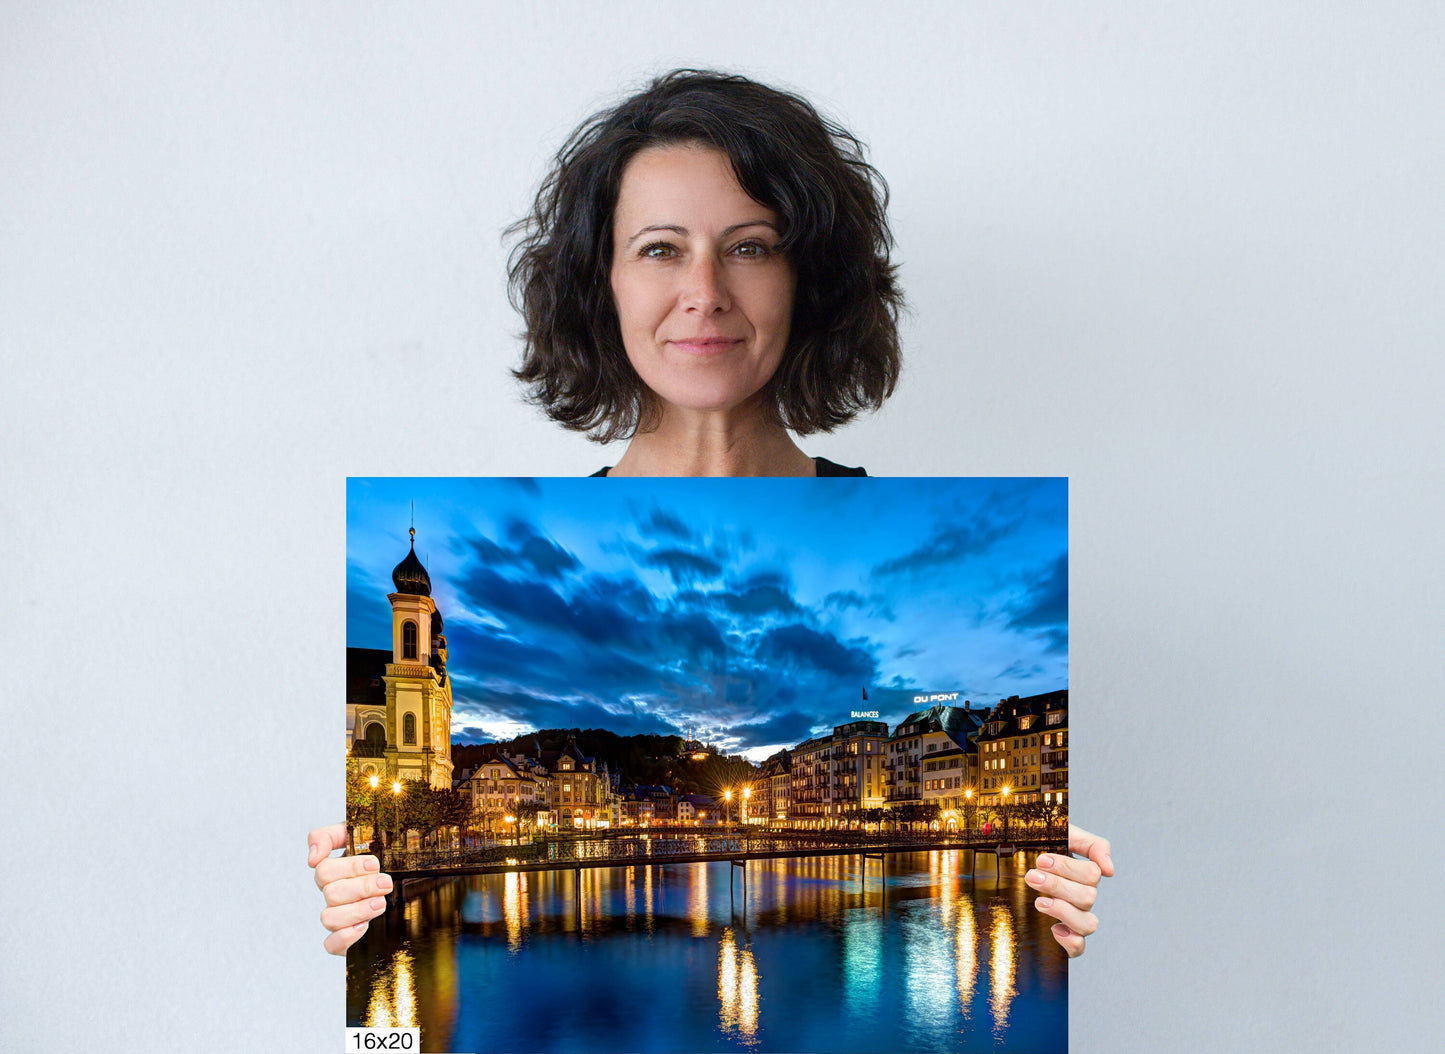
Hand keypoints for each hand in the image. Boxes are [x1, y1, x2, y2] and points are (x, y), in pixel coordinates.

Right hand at [308, 823, 391, 954]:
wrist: (413, 881)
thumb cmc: (386, 854)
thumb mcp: (363, 834)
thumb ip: (330, 835)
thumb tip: (313, 857)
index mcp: (336, 871)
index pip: (324, 870)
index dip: (349, 867)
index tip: (375, 864)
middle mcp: (335, 894)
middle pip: (330, 894)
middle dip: (362, 887)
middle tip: (385, 883)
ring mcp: (340, 917)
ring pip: (329, 918)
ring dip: (357, 910)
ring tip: (380, 903)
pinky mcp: (347, 939)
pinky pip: (331, 945)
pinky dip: (346, 937)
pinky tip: (364, 926)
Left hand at [1027, 824, 1113, 957]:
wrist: (1011, 861)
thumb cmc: (1039, 847)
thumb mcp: (1065, 834)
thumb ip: (1092, 845)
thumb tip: (1109, 870)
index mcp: (1084, 874)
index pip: (1092, 874)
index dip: (1067, 868)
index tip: (1042, 860)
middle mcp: (1082, 898)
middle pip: (1088, 897)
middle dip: (1057, 885)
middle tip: (1032, 876)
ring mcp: (1074, 918)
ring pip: (1088, 924)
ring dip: (1064, 911)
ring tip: (1040, 902)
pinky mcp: (1063, 936)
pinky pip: (1079, 948)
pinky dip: (1070, 941)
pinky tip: (1054, 928)